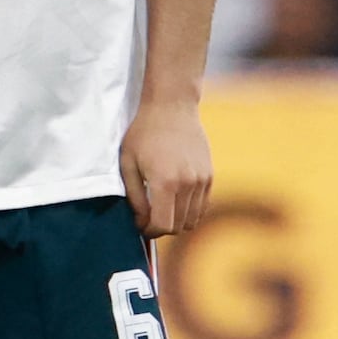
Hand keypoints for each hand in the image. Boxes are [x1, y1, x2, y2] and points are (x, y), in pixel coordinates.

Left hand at [120, 94, 213, 238]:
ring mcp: (202, 180)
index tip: (139, 225)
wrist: (172, 107)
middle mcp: (188, 184)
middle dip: (161, 228)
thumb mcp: (128, 163)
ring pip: (192, 219)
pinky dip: (189, 211)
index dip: (149, 231)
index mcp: (166, 182)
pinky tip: (174, 200)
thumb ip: (134, 196)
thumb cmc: (143, 133)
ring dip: (176, 221)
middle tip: (147, 218)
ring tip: (160, 209)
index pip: (163, 225)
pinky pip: (202, 206)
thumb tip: (140, 220)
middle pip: (178, 226)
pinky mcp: (210, 176)